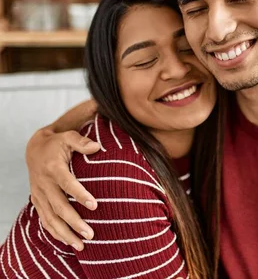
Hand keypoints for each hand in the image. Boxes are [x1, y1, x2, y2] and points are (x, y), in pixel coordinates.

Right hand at [26, 127, 100, 250]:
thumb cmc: (57, 143)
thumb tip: (97, 147)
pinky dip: (55, 232)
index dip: (80, 195)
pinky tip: (68, 241)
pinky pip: (44, 220)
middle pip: (59, 207)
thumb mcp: (68, 137)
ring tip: (81, 244)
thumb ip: (82, 142)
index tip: (95, 205)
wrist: (35, 149)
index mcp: (54, 168)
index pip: (67, 184)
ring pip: (50, 218)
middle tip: (91, 234)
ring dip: (65, 233)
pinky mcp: (37, 201)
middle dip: (75, 222)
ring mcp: (39, 194)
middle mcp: (44, 184)